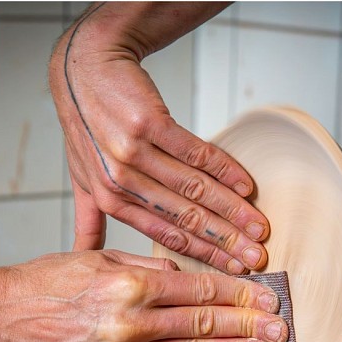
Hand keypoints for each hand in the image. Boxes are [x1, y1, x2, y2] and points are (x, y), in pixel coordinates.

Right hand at [0, 250, 287, 341]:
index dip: (240, 295)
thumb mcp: (101, 257)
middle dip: (249, 327)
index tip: (266, 297)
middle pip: (206, 324)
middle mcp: (133, 323)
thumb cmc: (49, 282)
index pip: (201, 290)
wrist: (6, 318)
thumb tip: (192, 276)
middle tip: (281, 329)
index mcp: (131, 284)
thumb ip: (151, 267)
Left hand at [49, 4, 269, 273]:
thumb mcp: (82, 179)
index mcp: (110, 201)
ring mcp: (134, 152)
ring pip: (195, 189)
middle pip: (185, 218)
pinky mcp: (149, 123)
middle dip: (226, 242)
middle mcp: (121, 181)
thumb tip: (83, 257)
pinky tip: (246, 185)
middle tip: (258, 258)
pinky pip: (195, 153)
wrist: (84, 70)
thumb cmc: (87, 127)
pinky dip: (225, 169)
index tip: (233, 271)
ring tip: (259, 227)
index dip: (203, 255)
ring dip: (232, 210)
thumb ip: (89, 222)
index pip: (165, 237)